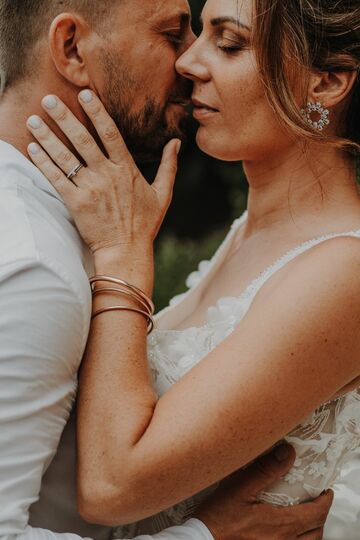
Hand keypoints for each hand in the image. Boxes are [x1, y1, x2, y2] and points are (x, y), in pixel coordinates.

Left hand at [26, 91, 180, 255]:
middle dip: (64, 117)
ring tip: (33, 120)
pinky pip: (56, 178)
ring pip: (66, 157)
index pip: (110, 133)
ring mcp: (90, 189)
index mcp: (126, 169)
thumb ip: (169, 166)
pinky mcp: (76, 203)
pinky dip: (43, 163)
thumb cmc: (144, 224)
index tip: (84, 94)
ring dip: (47, 136)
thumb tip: (177, 143)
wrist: (126, 251)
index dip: (97, 112)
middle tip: (49, 99)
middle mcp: (107, 175)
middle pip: (83, 139)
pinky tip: (32, 148)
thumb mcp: (163, 194)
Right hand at [195, 444, 332, 539]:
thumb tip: (287, 452)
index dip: (325, 501)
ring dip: (312, 531)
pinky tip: (287, 533)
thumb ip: (266, 469)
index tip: (326, 491)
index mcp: (282, 524)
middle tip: (318, 502)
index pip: (316, 514)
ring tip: (307, 519)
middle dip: (321, 516)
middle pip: (316, 532)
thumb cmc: (219, 518)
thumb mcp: (240, 487)